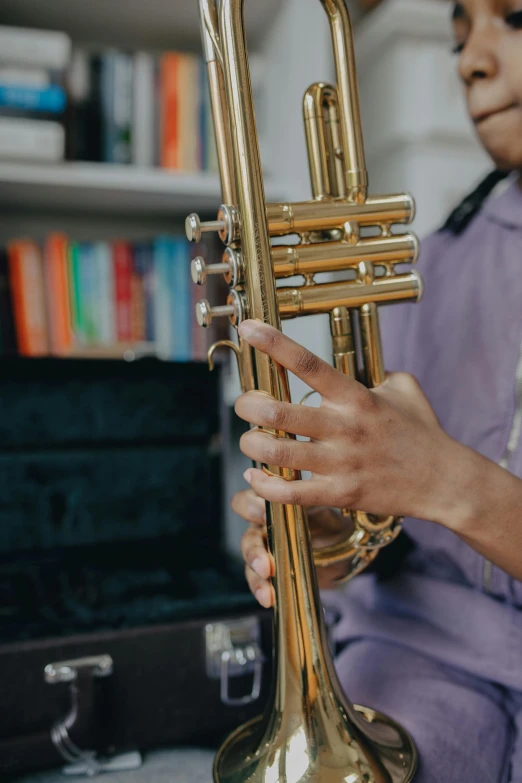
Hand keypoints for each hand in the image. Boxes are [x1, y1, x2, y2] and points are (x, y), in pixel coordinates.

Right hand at [232, 488, 353, 607]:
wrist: (342, 549)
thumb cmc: (327, 522)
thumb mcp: (318, 509)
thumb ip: (301, 502)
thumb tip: (285, 497)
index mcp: (268, 507)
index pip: (244, 503)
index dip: (249, 509)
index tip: (264, 516)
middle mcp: (260, 528)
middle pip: (246, 538)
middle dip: (253, 553)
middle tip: (265, 565)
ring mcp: (264, 551)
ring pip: (250, 564)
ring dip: (256, 577)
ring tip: (266, 592)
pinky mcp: (269, 572)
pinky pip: (258, 581)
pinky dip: (262, 590)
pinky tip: (268, 599)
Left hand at [235, 320, 459, 525]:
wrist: (444, 481)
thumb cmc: (422, 433)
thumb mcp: (404, 390)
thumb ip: (377, 372)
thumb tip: (363, 361)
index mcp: (356, 397)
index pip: (308, 364)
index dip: (274, 344)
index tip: (249, 327)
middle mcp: (345, 427)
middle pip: (278, 413)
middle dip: (247, 406)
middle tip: (244, 404)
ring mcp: (341, 463)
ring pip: (277, 453)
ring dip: (251, 445)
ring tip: (249, 440)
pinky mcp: (340, 494)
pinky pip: (290, 493)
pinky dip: (264, 486)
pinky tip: (256, 478)